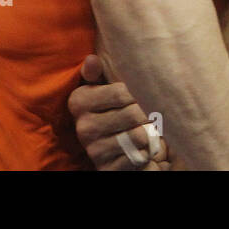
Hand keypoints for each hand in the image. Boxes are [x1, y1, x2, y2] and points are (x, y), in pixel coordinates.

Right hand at [69, 54, 169, 169]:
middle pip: (133, 113)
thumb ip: (99, 74)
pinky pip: (139, 156)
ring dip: (149, 133)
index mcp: (79, 101)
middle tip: (147, 115)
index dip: (139, 93)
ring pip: (138, 135)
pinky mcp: (108, 168)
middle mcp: (83, 127)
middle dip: (146, 113)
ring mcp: (95, 150)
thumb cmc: (118, 111)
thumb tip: (91, 60)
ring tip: (145, 130)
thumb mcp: (108, 89)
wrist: (123, 150)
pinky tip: (142, 148)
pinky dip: (146, 151)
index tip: (139, 96)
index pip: (123, 92)